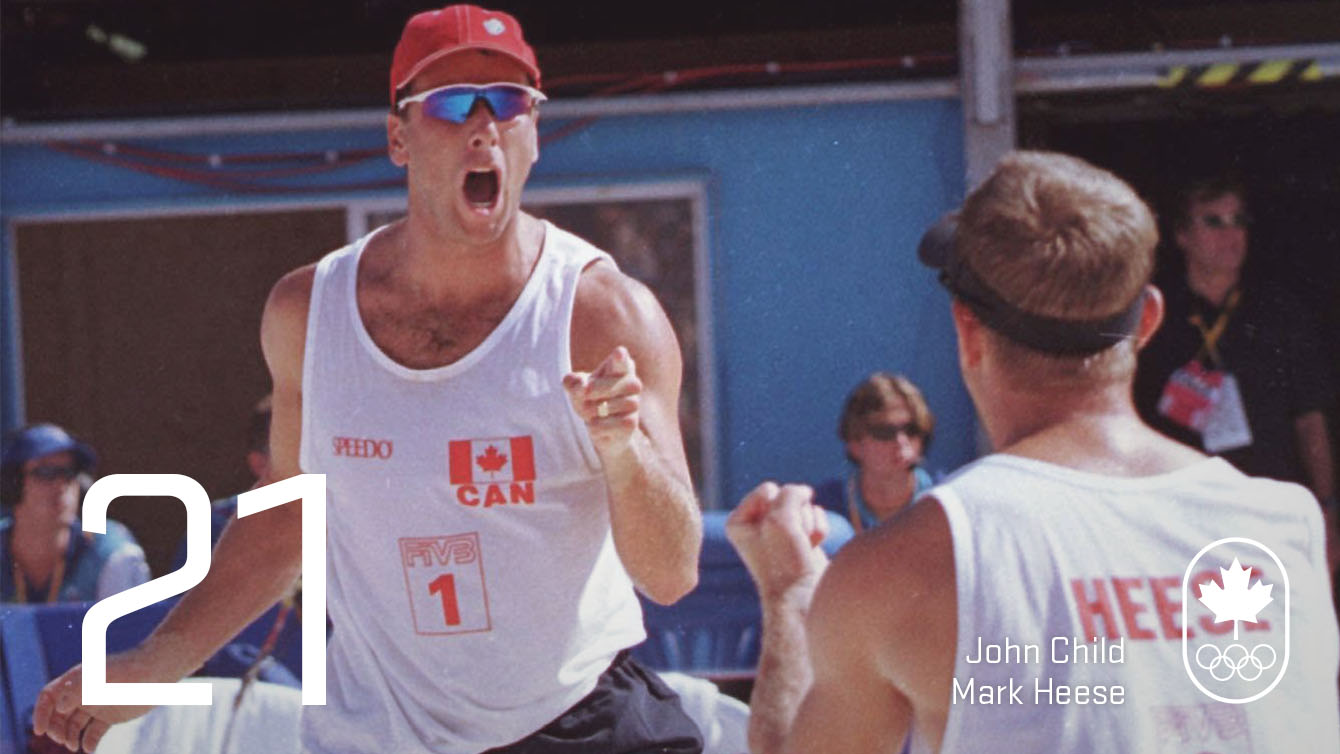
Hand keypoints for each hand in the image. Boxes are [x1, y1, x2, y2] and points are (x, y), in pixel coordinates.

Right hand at [32, 657, 155, 752]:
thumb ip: (79, 690)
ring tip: (73, 746)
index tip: (40, 730)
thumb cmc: (128, 670)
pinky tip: (89, 749)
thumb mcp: (101, 677)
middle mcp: (84, 694)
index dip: (41, 712)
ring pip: (74, 725)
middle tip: (62, 740)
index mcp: (77, 680)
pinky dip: (89, 742)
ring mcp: (97, 705)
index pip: (48, 696)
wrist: (157, 671)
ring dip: (69, 737)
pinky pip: (93, 732)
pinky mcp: (110, 716)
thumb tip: (59, 708)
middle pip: (58, 715)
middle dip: (55, 729)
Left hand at [564, 345, 642, 456]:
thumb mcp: (577, 388)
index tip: (619, 353)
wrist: (604, 428)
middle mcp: (632, 384)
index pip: (622, 361)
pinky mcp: (632, 423)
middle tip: (584, 393)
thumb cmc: (590, 399)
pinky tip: (595, 425)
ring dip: (592, 411)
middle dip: (595, 390)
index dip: (621, 357)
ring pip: (609, 406)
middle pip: (613, 385)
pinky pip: (608, 424)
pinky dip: (596, 426)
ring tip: (589, 413)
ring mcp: (634, 404)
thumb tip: (580, 385)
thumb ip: (573, 383)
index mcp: (620, 368)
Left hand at [726, 482, 829, 600]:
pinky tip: (811, 548)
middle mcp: (757, 524)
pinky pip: (816, 515)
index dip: (779, 511)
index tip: (775, 538)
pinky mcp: (801, 536)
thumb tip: (806, 493)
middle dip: (796, 516)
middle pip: (788, 496)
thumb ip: (792, 493)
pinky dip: (818, 531)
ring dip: (808, 525)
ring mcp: (781, 530)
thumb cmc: (784, 562)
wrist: (804, 596)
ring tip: (801, 548)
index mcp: (739, 520)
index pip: (770, 490)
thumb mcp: (780, 519)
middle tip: (790, 544)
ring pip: (804, 505)